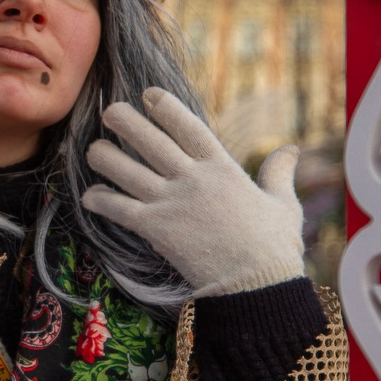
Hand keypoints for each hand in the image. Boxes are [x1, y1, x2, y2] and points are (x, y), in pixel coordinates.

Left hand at [81, 89, 305, 296]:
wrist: (257, 286)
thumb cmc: (275, 247)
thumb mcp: (284, 204)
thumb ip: (280, 173)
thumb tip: (292, 149)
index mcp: (222, 167)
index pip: (187, 125)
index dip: (164, 106)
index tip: (148, 94)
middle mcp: (192, 179)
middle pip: (149, 141)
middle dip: (125, 121)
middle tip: (109, 111)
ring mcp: (171, 203)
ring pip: (126, 170)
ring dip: (104, 157)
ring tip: (93, 149)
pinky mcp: (156, 229)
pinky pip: (119, 208)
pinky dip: (101, 200)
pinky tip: (89, 196)